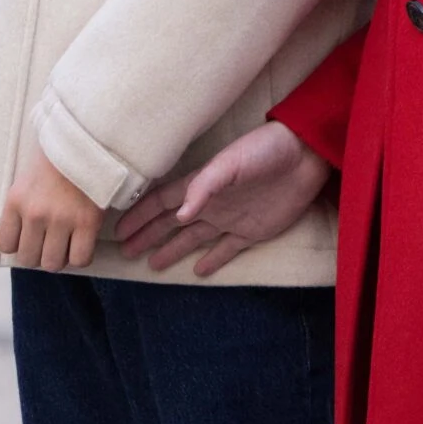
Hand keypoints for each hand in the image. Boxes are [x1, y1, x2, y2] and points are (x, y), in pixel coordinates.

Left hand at [0, 146, 104, 272]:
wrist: (87, 140)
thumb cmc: (57, 157)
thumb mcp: (27, 176)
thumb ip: (22, 204)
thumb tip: (21, 235)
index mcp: (16, 199)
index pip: (4, 243)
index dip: (17, 245)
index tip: (27, 238)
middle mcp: (35, 213)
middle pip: (28, 258)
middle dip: (38, 254)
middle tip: (49, 242)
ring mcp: (61, 219)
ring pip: (52, 263)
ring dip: (60, 257)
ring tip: (66, 243)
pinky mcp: (87, 223)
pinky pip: (80, 259)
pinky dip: (81, 256)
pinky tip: (83, 242)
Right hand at [114, 121, 330, 276]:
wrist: (304, 158)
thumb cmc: (264, 152)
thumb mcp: (230, 164)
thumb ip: (203, 187)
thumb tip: (178, 216)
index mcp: (201, 185)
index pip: (161, 203)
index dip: (139, 216)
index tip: (118, 231)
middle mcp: (211, 204)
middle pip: (171, 223)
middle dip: (148, 235)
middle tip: (125, 251)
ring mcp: (230, 219)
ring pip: (193, 239)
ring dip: (172, 250)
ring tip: (152, 264)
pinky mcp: (252, 231)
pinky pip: (226, 250)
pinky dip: (212, 261)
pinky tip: (198, 271)